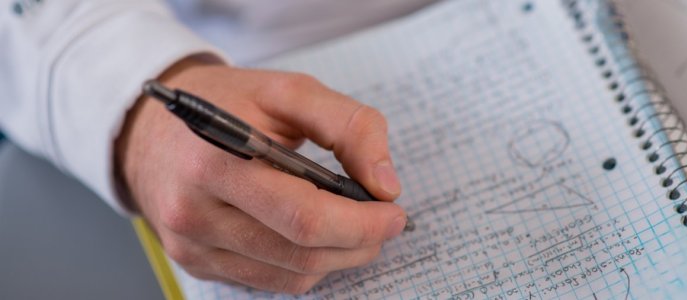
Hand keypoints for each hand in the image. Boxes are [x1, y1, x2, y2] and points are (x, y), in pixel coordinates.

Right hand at [115, 57, 406, 293]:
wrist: (150, 127)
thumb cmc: (226, 103)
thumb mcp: (290, 91)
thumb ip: (349, 126)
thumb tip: (386, 185)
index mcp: (216, 162)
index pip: (303, 216)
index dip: (360, 224)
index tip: (394, 212)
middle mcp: (196, 212)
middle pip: (301, 253)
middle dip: (359, 242)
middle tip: (385, 222)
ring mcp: (192, 245)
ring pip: (291, 275)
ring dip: (338, 257)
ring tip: (355, 227)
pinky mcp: (195, 263)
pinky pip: (269, 281)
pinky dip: (306, 265)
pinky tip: (317, 237)